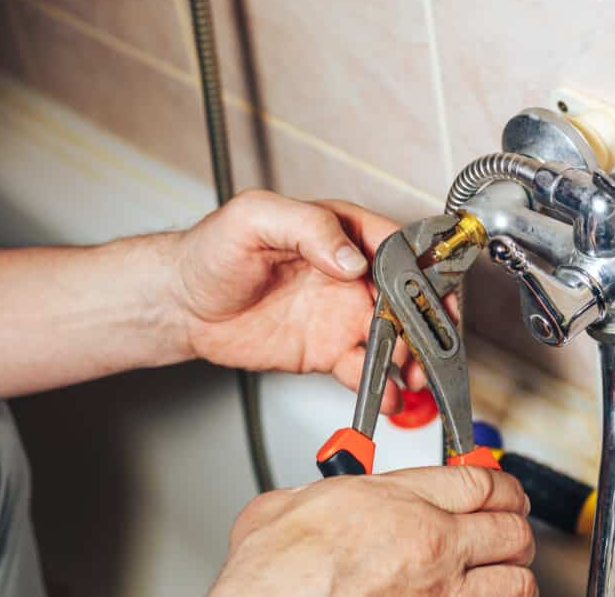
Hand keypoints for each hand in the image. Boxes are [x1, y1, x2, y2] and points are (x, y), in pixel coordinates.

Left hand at [171, 190, 421, 411]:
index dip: (423, 268)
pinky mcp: (329, 349)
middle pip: (406, 297)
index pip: (398, 246)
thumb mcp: (254, 219)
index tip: (432, 290)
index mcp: (341, 232)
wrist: (182, 304)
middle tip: (425, 344)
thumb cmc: (212, 251)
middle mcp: (350, 274)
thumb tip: (350, 258)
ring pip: (394, 336)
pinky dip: (381, 385)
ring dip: (411, 357)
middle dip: (424, 322)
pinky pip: (364, 368)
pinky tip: (385, 395)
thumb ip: (307, 229)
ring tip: (410, 376)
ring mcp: (342, 313)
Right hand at [209, 466, 536, 596]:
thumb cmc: (273, 574)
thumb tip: (318, 494)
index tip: (502, 490)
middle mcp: (430, 544)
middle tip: (510, 527)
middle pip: (508, 526)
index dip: (501, 484)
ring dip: (515, 573)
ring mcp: (440, 593)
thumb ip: (320, 492)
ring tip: (508, 569)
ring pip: (515, 579)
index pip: (478, 480)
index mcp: (396, 501)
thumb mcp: (286, 505)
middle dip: (514, 527)